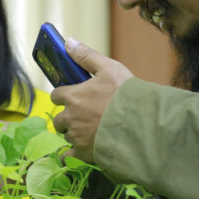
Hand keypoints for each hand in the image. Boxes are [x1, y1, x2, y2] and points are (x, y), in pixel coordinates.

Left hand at [50, 38, 133, 161]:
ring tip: (93, 131)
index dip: (64, 96)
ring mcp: (76, 137)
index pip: (56, 95)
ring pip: (67, 135)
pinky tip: (84, 149)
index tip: (73, 96)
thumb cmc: (126, 95)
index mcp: (73, 96)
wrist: (142, 124)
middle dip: (68, 117)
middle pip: (58, 119)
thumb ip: (86, 56)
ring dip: (75, 133)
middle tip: (84, 116)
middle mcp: (70, 117)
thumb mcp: (109, 68)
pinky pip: (69, 156)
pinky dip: (74, 154)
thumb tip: (68, 42)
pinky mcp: (84, 153)